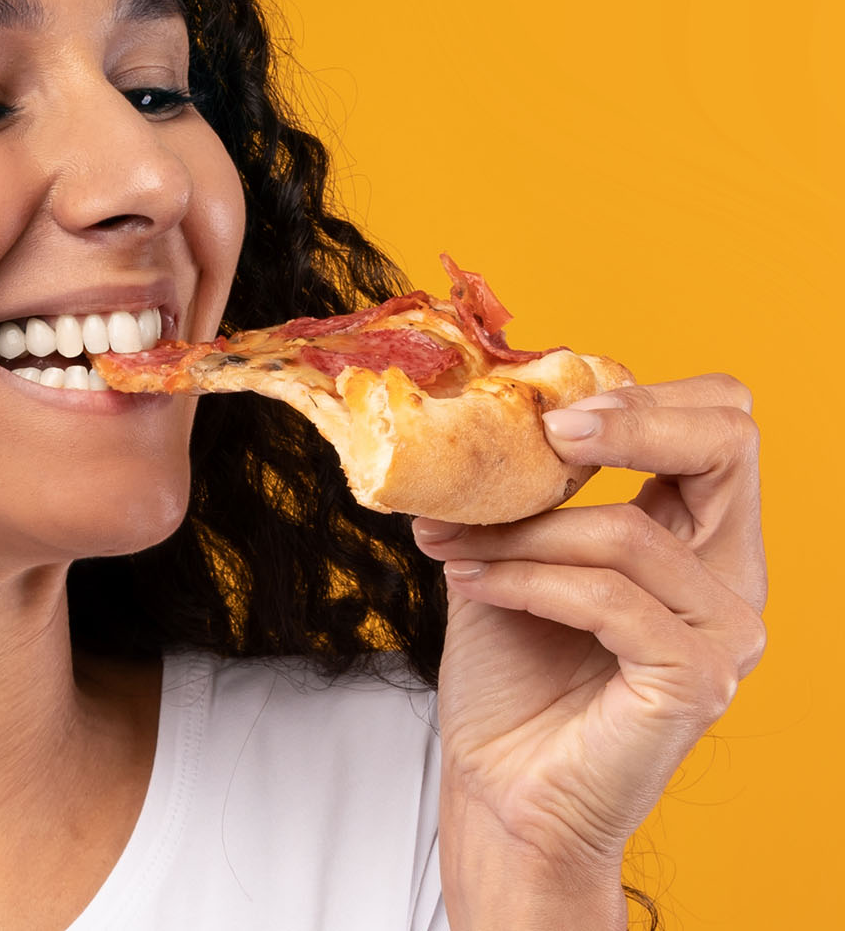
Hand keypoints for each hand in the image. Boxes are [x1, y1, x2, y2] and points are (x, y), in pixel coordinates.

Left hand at [412, 374, 766, 927]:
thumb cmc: (510, 673)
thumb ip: (530, 489)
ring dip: (523, 530)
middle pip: (728, 443)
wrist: (499, 785)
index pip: (721, 424)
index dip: (649, 396)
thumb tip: (490, 412)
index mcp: (700, 538)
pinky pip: (607, 596)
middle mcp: (731, 579)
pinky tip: (475, 583)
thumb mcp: (516, 552)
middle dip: (627, 421)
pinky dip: (527, 580)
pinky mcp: (695, 679)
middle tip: (541, 433)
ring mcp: (723, 633)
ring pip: (626, 530)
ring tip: (451, 544)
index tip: (554, 409)